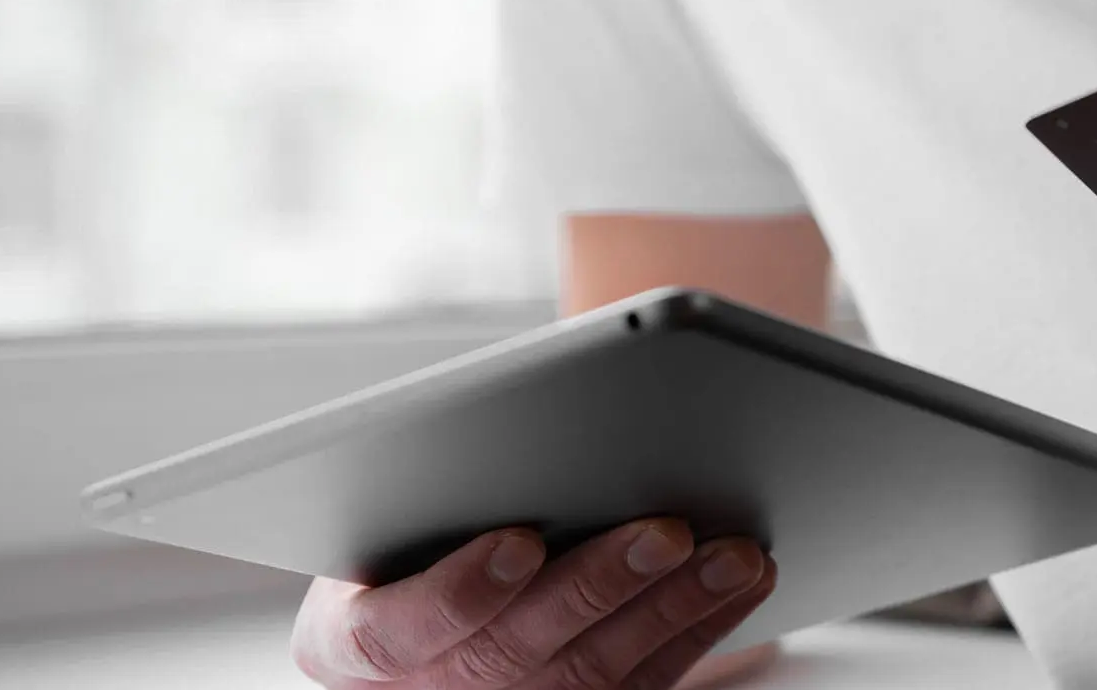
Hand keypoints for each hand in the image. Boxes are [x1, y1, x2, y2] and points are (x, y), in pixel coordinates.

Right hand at [290, 518, 778, 689]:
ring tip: (735, 553)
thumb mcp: (372, 518)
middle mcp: (432, 689)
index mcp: (353, 639)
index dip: (463, 590)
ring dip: (676, 608)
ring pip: (598, 672)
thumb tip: (517, 432)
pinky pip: (646, 680)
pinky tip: (743, 579)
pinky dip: (701, 627)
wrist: (408, 622)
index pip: (399, 630)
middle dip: (601, 585)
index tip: (518, 541)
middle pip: (520, 649)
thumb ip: (423, 491)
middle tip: (667, 532)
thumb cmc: (391, 546)